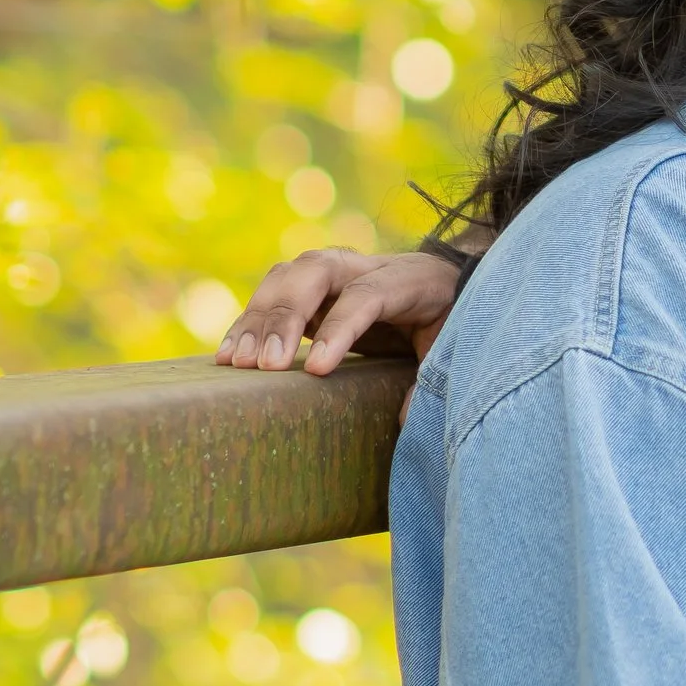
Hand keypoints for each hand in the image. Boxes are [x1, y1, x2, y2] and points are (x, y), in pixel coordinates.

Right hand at [217, 248, 462, 377]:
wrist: (449, 282)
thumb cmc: (451, 317)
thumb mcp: (456, 343)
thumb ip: (435, 375)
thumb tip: (408, 420)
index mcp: (406, 278)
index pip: (364, 296)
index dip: (339, 329)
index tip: (315, 369)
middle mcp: (365, 265)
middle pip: (315, 273)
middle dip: (284, 316)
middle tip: (264, 365)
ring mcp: (334, 272)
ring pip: (286, 278)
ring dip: (257, 318)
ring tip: (236, 363)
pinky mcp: (312, 288)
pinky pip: (273, 295)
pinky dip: (249, 323)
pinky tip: (229, 356)